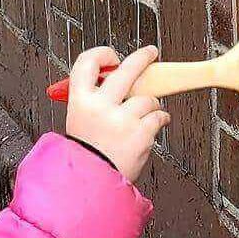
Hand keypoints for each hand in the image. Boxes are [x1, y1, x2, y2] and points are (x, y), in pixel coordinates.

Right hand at [64, 45, 169, 182]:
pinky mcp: (141, 132)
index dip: (102, 54)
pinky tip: (152, 126)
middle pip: (127, 69)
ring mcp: (122, 119)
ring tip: (142, 118)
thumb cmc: (87, 154)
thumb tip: (109, 75)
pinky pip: (159, 116)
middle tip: (150, 53)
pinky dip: (160, 119)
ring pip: (148, 98)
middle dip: (143, 57)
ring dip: (150, 106)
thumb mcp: (78, 120)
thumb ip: (92, 98)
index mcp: (80, 101)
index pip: (88, 62)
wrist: (92, 184)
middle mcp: (100, 106)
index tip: (114, 57)